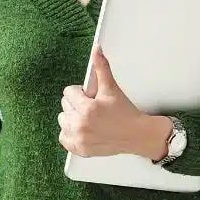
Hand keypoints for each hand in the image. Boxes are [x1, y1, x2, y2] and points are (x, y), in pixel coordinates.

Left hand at [58, 44, 172, 159]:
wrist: (136, 135)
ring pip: (63, 120)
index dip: (80, 92)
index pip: (68, 92)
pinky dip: (70, 133)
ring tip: (88, 117)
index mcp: (88, 109)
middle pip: (65, 105)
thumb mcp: (111, 88)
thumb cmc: (126, 112)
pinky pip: (63, 137)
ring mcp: (80, 140)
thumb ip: (101, 67)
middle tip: (93, 107)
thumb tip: (96, 49)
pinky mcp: (80, 150)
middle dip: (77, 103)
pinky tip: (83, 128)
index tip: (91, 96)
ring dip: (72, 117)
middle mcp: (81, 126)